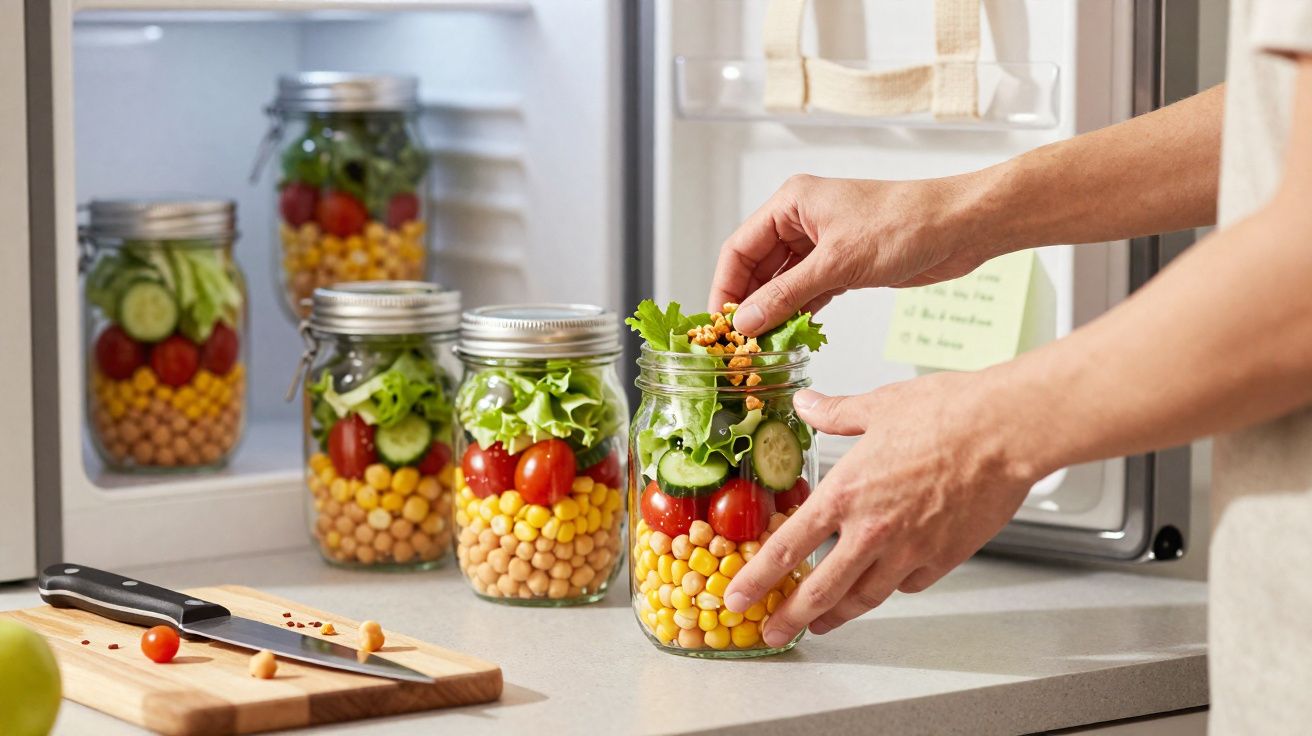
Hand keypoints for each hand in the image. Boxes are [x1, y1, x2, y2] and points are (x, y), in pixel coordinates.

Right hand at [709, 173, 1002, 334]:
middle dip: (749, 304)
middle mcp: (802, 220)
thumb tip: (747, 321)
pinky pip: (808, 291)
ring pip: (783, 283)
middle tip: (740, 342)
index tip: (719, 324)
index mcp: (791, 203)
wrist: (959, 227)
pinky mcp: (843, 264)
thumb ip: (787, 293)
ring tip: (765, 346)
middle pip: (757, 267)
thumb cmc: (904, 224)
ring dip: (774, 312)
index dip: (725, 287)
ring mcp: (823, 243)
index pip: (739, 248)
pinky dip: (800, 313)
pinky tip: (793, 336)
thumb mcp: (837, 263)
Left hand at [722, 371, 1044, 646]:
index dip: (756, 580)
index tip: (738, 598)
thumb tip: (808, 404)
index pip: (786, 548)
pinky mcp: (944, 558)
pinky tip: (883, 587)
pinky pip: (909, 585)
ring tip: (820, 624)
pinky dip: (891, 589)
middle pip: (820, 590)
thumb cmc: (948, 413)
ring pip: (864, 597)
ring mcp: (909, 550)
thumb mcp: (878, 406)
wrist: (1005, 431)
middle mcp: (872, 531)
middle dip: (790, 617)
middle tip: (772, 631)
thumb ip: (835, 413)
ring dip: (837, 615)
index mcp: (845, 494)